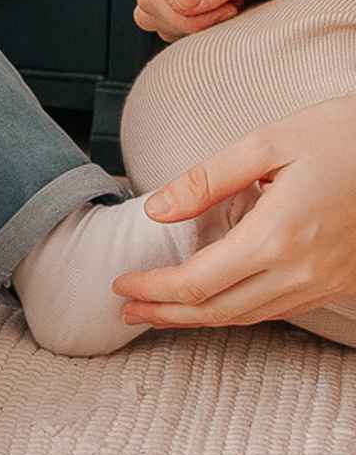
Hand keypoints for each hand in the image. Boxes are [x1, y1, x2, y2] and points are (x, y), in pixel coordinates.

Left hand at [114, 96, 355, 327]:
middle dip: (167, 314)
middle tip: (127, 311)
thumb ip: (205, 179)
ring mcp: (326, 282)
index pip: (196, 281)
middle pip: (219, 310)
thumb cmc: (343, 135)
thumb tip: (155, 209)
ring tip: (162, 313)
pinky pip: (281, 309)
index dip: (153, 289)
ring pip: (250, 316)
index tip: (120, 285)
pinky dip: (240, 311)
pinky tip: (218, 301)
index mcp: (276, 235)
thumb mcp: (267, 142)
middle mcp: (301, 270)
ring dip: (200, 319)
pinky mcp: (342, 282)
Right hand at [133, 0, 324, 40]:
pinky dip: (203, 29)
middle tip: (232, 14)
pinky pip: (183, 22)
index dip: (182, 16)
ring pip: (163, 18)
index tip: (226, 12)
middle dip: (185, 23)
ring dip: (195, 27)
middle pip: (151, 8)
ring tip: (237, 13)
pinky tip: (234, 18)